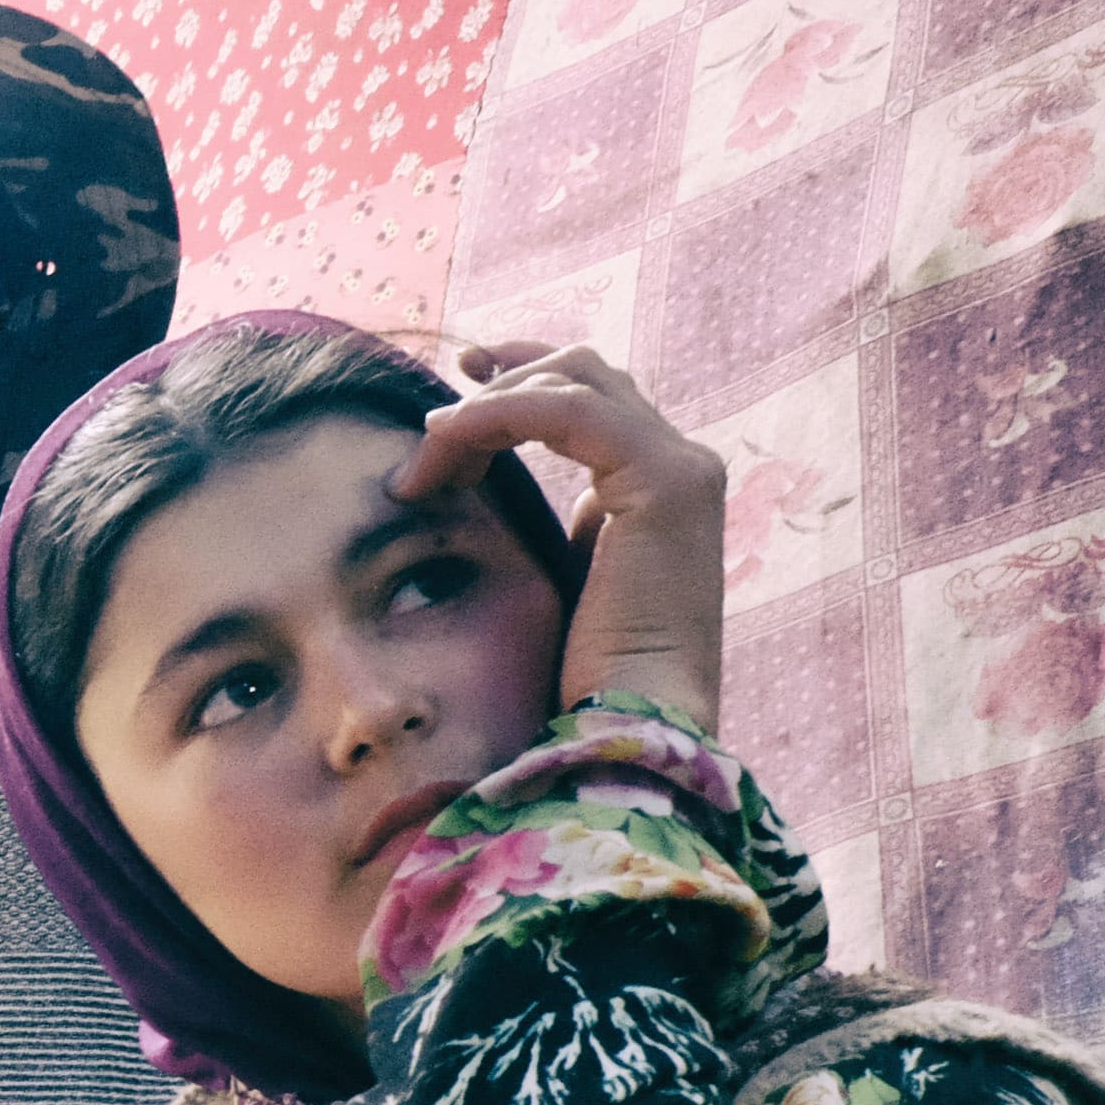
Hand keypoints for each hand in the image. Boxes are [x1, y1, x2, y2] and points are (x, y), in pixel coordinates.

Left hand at [392, 342, 723, 735]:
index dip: (517, 387)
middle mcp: (679, 469)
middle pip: (586, 374)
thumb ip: (534, 536)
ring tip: (422, 451)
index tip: (447, 402)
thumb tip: (468, 504)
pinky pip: (568, 410)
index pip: (589, 404)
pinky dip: (497, 415)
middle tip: (432, 402)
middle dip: (502, 376)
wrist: (630, 730)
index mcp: (653, 493)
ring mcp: (681, 470)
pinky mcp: (666, 481)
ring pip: (573, 382)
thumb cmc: (580, 683)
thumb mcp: (546, 588)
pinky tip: (442, 441)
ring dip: (485, 406)